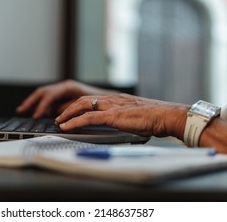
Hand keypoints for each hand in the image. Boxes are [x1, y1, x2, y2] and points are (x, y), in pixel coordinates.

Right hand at [16, 80, 116, 118]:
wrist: (111, 99)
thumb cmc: (100, 101)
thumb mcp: (84, 106)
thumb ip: (69, 110)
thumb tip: (57, 117)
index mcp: (69, 87)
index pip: (50, 95)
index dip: (41, 106)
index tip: (36, 115)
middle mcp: (65, 86)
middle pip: (43, 92)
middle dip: (31, 101)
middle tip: (22, 110)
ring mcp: (64, 90)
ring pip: (44, 94)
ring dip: (34, 102)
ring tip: (23, 110)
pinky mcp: (65, 96)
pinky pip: (49, 98)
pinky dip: (41, 104)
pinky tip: (38, 112)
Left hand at [55, 94, 188, 138]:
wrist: (167, 115)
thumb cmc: (157, 118)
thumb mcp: (137, 116)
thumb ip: (127, 119)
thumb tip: (125, 126)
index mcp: (118, 99)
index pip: (93, 100)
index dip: (80, 105)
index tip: (72, 113)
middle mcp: (113, 99)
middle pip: (84, 100)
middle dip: (69, 108)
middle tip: (60, 117)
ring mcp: (112, 106)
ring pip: (82, 106)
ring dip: (68, 114)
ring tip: (59, 122)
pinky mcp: (113, 115)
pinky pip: (88, 118)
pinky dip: (75, 122)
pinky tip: (67, 127)